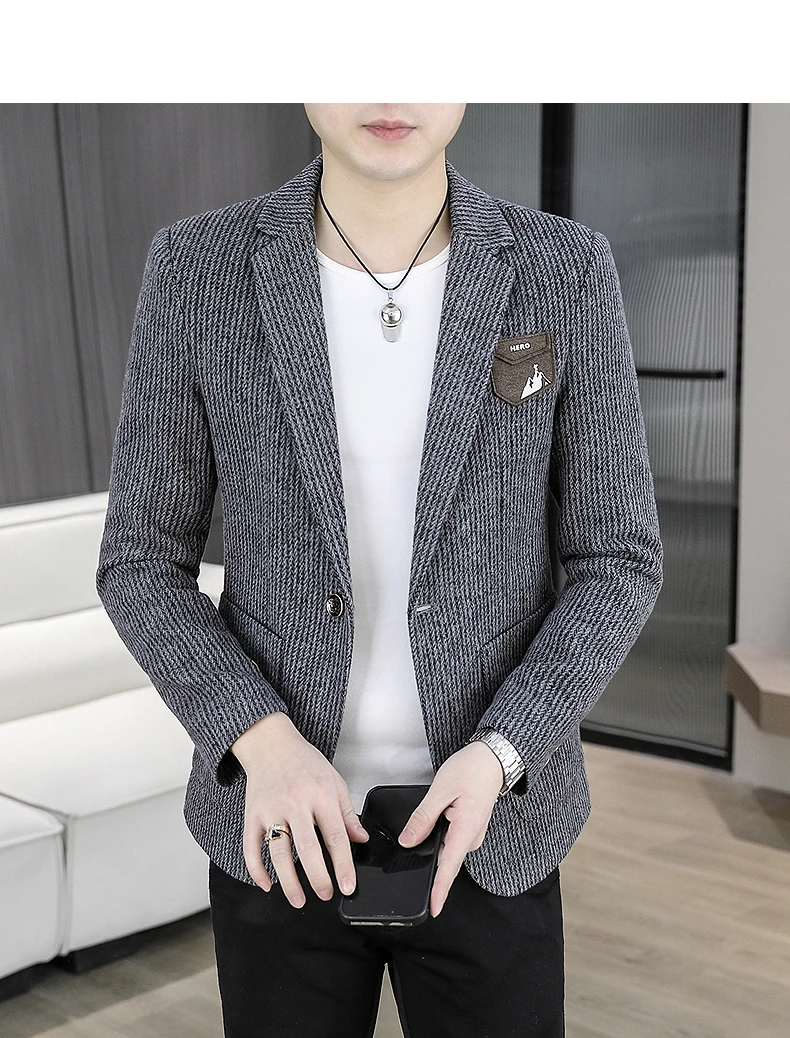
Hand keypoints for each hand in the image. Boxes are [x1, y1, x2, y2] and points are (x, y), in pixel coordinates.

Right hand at [231, 711, 369, 907]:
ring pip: (279, 853)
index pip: (335, 836)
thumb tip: (360, 839)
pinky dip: (257, 870)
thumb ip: (346, 812)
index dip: (343, 865)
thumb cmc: (304, 762)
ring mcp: (271, 810)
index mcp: (320, 795)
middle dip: (318, 877)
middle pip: (307, 849)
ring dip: (288, 881)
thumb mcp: (334, 780)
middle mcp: (295, 803)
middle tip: (327, 895)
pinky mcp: (252, 815)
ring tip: (299, 899)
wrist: (271, 744)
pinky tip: (267, 885)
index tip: (348, 886)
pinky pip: (251, 847)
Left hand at [397, 740, 503, 916]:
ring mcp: (472, 834)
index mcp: (466, 828)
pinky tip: (432, 832)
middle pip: (447, 862)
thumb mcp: (440, 790)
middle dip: (431, 871)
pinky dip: (440, 842)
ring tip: (424, 837)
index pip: (450, 866)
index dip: (439, 889)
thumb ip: (423, 817)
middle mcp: (472, 836)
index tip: (433, 907)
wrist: (493, 758)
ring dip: (434, 852)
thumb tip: (409, 840)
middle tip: (418, 862)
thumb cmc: (471, 769)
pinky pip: (451, 842)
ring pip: (448, 851)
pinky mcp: (469, 828)